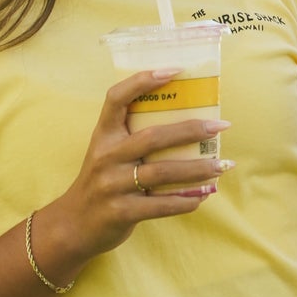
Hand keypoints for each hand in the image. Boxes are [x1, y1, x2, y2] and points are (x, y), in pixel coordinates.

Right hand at [38, 69, 232, 274]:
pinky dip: (185, 200)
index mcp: (104, 135)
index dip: (142, 81)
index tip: (175, 71)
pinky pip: (160, 205)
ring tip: (223, 166)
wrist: (73, 225)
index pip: (116, 98)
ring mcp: (111, 185)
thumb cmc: (101, 181)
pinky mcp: (120, 212)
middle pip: (153, 137)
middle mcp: (106, 156)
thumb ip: (135, 137)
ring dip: (197, 169)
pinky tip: (203, 195)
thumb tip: (191, 122)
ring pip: (162, 172)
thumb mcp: (108, 152)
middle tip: (221, 126)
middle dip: (191, 130)